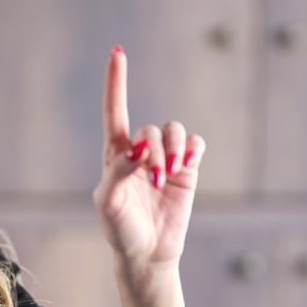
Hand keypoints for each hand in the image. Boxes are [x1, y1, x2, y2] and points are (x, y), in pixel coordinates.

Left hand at [92, 46, 203, 271]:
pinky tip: (187, 166)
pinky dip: (193, 150)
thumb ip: (119, 170)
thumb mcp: (109, 202)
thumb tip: (139, 147)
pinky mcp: (187, 171)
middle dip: (155, 152)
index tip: (117, 52)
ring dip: (174, 149)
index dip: (116, 82)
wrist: (147, 254)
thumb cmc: (120, 229)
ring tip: (171, 174)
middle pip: (150, 129)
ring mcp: (165, 160)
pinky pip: (196, 145)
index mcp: (115, 155)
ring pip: (174, 131)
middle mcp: (140, 152)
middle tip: (156, 179)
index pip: (114, 111)